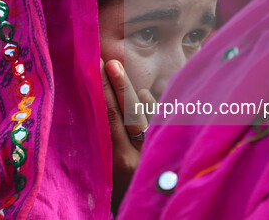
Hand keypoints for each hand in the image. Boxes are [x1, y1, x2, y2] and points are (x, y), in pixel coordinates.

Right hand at [101, 59, 155, 214]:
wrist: (152, 209)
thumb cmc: (121, 192)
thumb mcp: (106, 172)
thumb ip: (105, 142)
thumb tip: (100, 104)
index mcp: (120, 161)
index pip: (110, 116)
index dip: (103, 89)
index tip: (96, 67)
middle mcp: (142, 154)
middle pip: (129, 110)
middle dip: (118, 83)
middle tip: (110, 63)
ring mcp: (159, 149)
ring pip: (149, 112)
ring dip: (134, 93)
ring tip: (118, 74)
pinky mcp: (173, 145)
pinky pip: (164, 118)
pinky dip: (152, 104)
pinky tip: (143, 95)